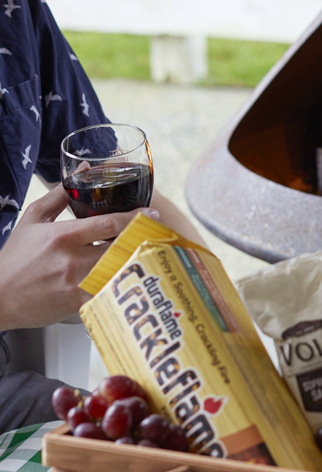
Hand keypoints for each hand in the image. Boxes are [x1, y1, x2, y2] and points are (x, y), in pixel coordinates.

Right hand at [0, 184, 158, 330]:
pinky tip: (131, 280)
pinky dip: (121, 286)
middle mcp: (72, 260)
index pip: (109, 223)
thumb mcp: (34, 218)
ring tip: (148, 254)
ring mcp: (76, 284)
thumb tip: (84, 166)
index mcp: (63, 236)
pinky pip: (108, 294)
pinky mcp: (77, 305)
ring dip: (134, 262)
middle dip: (140, 240)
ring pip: (118, 271)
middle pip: (120, 248)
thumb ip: (61, 192)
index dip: (135, 217)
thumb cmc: (16, 256)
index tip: (151, 214)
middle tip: (154, 235)